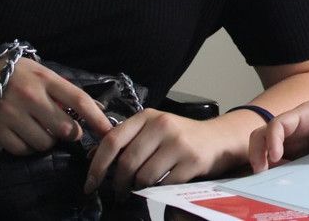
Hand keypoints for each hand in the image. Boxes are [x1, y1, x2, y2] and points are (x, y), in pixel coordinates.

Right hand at [0, 57, 111, 155]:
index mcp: (46, 79)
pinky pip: (22, 150)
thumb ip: (66, 91)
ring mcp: (11, 114)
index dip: (97, 118)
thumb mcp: (43, 73)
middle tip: (67, 128)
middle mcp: (30, 96)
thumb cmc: (16, 72)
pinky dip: (28, 147)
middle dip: (72, 133)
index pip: (79, 100)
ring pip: (45, 143)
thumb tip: (97, 109)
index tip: (108, 131)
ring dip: (49, 141)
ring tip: (42, 128)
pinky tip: (26, 135)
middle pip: (65, 128)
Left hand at [84, 109, 220, 193]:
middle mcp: (161, 125)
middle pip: (127, 162)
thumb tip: (93, 157)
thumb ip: (126, 140)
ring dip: (138, 189)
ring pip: (144, 176)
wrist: (217, 138)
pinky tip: (160, 187)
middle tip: (118, 193)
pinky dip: (158, 191)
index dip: (97, 165)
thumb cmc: (180, 136)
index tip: (90, 184)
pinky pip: (164, 184)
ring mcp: (178, 142)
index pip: (112, 140)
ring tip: (140, 190)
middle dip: (118, 183)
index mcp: (147, 116)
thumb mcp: (152, 130)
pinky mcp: (192, 160)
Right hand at [248, 98, 308, 172]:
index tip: (276, 157)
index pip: (279, 123)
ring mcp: (294, 138)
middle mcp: (294, 126)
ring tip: (267, 179)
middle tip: (260, 171)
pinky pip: (281, 158)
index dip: (272, 139)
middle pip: (264, 133)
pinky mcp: (298, 150)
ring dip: (263, 160)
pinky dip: (276, 168)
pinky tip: (282, 179)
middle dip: (257, 150)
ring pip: (267, 145)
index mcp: (304, 113)